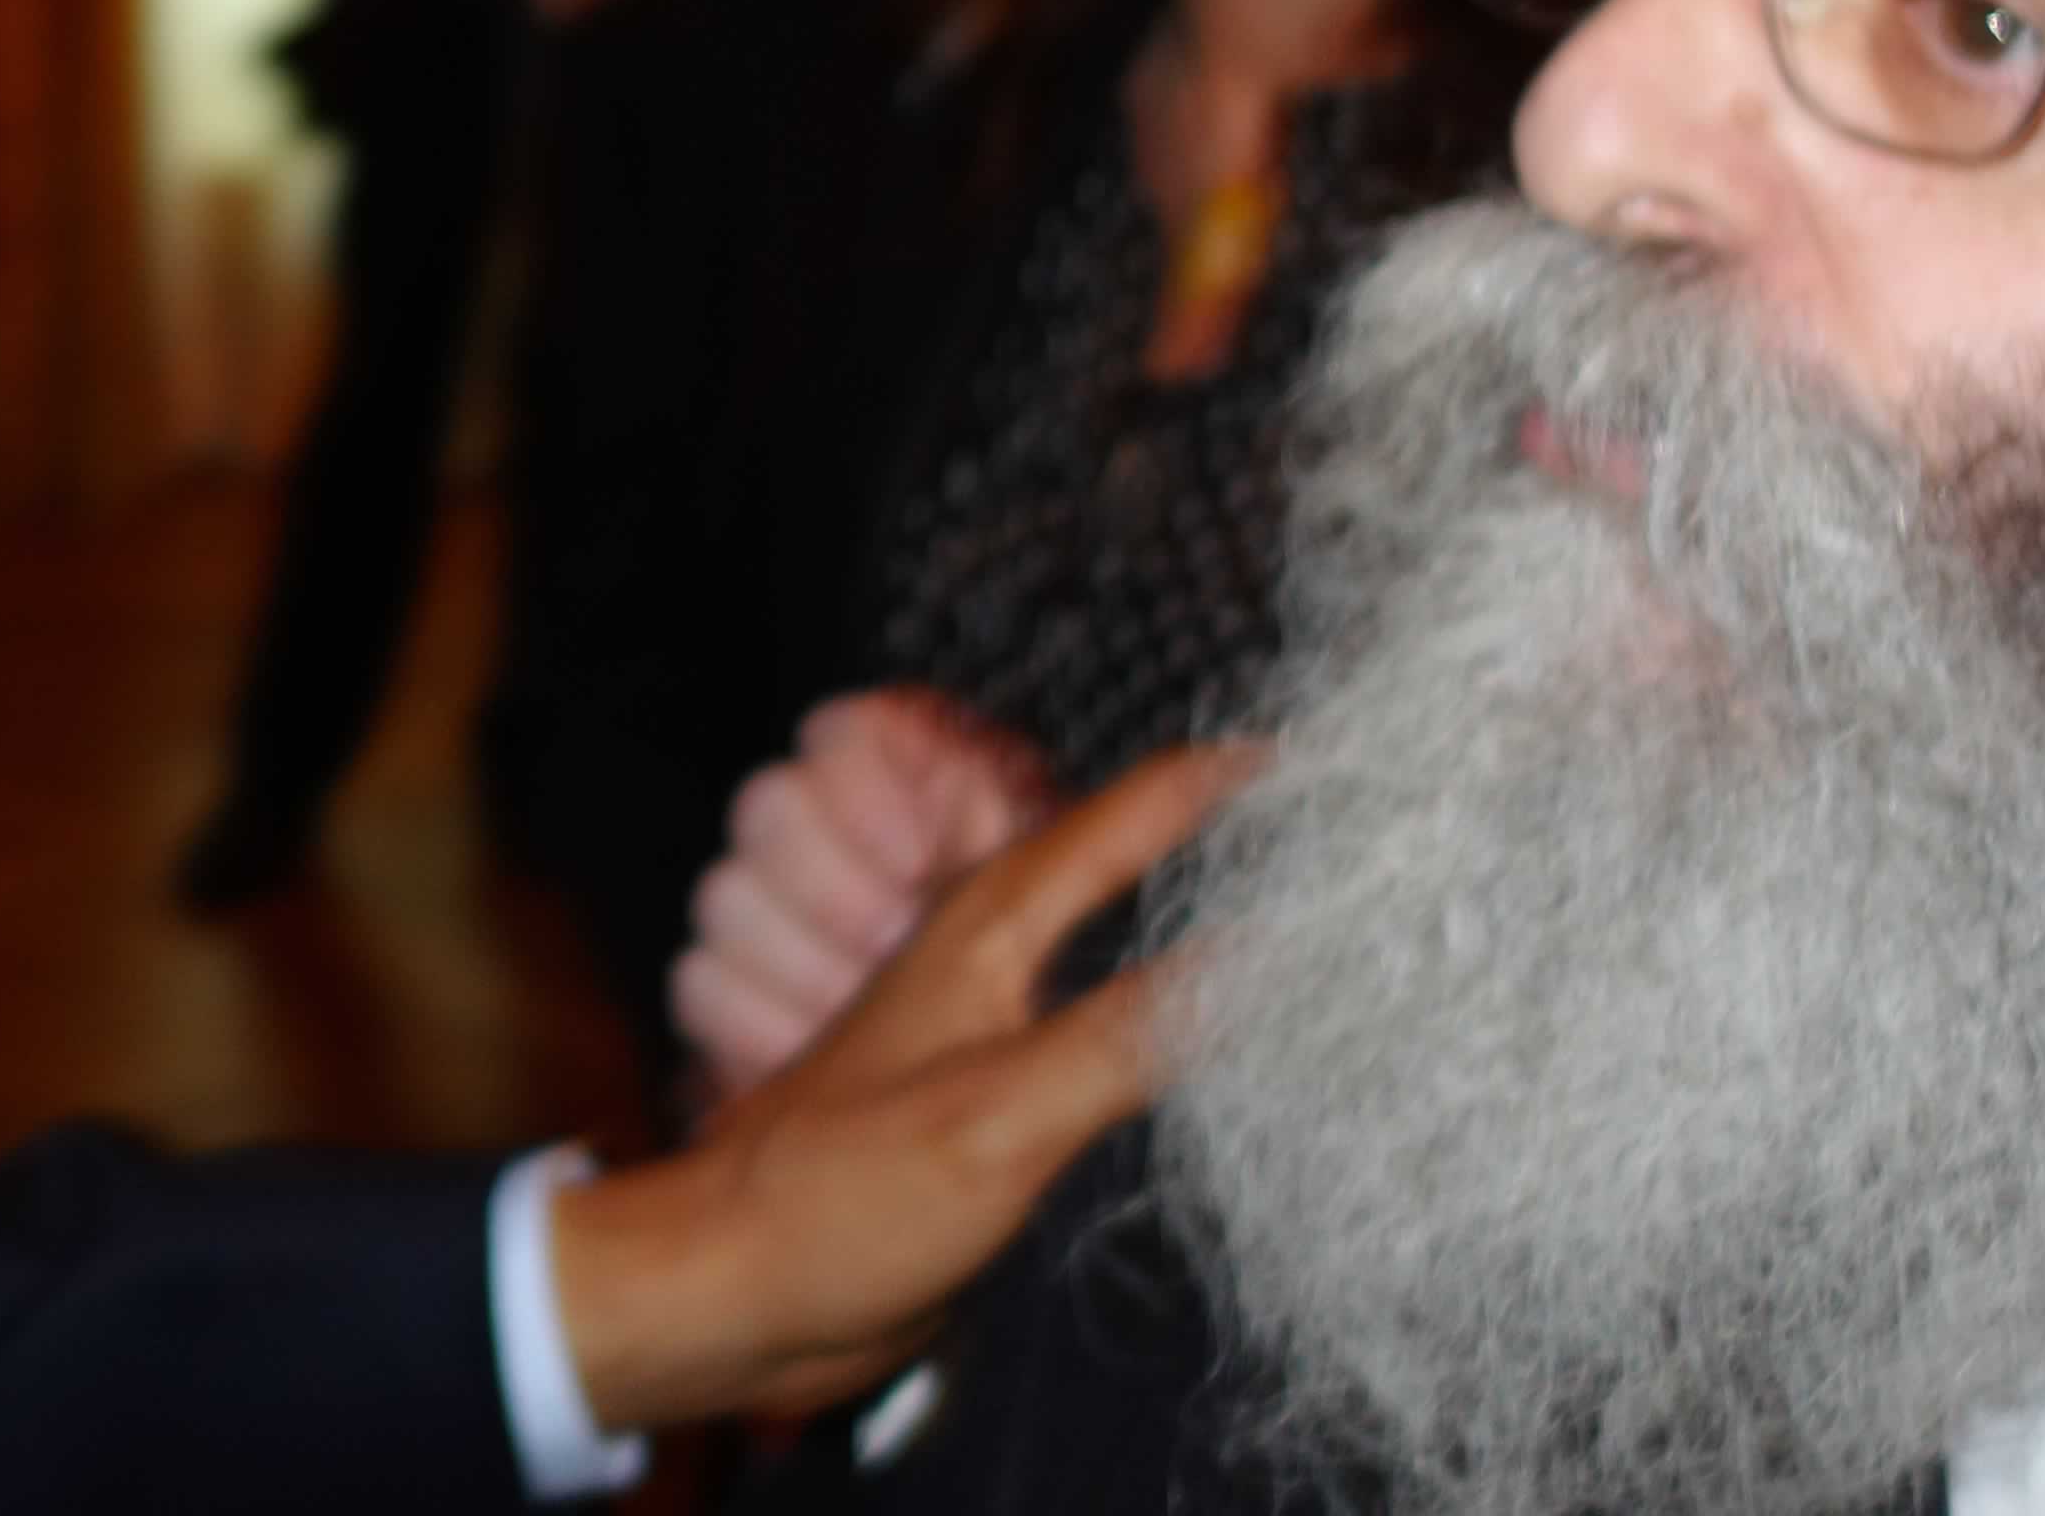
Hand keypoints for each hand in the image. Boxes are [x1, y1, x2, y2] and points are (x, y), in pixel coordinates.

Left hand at [546, 743, 1254, 1431]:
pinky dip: (1154, 1012)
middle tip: (1311, 815)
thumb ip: (1132, 1036)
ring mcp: (980, 1030)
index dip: (1213, 785)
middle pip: (1108, 863)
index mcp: (982, 933)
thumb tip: (1267, 956)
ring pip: (1098, 942)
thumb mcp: (1003, 1113)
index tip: (1311, 755)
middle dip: (1205, 830)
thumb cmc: (845, 1194)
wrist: (732, 1290)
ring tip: (1271, 903)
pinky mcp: (982, 1103)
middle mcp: (983, 961)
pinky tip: (1190, 1039)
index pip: (1119, 823)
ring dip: (1178, 914)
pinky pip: (1089, 1028)